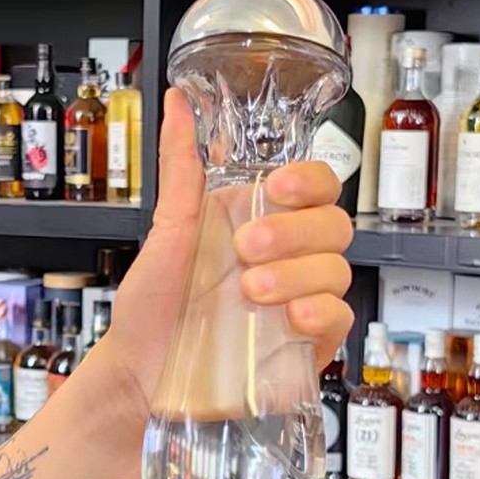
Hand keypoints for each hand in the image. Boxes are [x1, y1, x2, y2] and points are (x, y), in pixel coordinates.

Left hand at [103, 87, 354, 413]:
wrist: (140, 376)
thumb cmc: (151, 307)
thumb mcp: (165, 231)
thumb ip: (181, 168)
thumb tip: (176, 102)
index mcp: (260, 221)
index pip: (317, 185)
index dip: (308, 181)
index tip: (274, 190)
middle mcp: (287, 259)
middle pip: (336, 223)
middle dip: (294, 232)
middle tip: (246, 250)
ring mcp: (300, 302)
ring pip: (338, 270)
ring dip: (298, 274)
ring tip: (252, 292)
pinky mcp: (306, 347)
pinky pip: (339, 320)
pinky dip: (320, 314)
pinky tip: (289, 318)